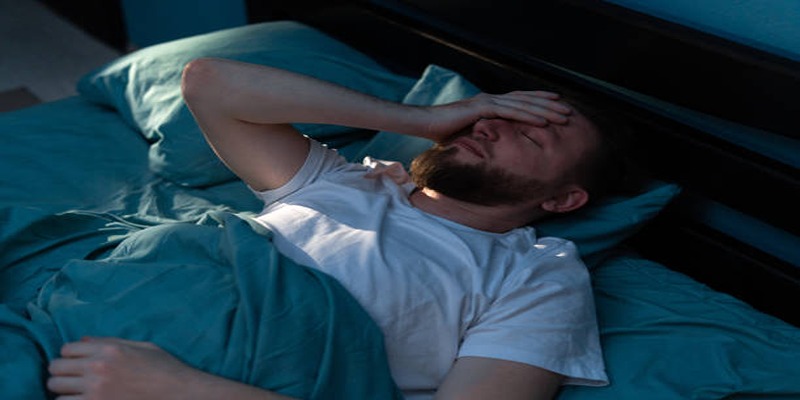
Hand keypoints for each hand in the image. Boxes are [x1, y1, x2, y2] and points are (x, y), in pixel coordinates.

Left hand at [47, 337, 198, 399]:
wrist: (180, 394)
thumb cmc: (165, 369)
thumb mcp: (142, 347)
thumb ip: (110, 342)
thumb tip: (83, 341)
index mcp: (109, 349)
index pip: (67, 349)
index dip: (70, 356)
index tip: (78, 364)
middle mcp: (98, 367)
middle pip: (55, 368)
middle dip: (62, 373)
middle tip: (73, 380)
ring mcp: (95, 390)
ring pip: (55, 388)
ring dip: (63, 390)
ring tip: (76, 393)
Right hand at [423, 91, 571, 141]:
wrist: (423, 123)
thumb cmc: (441, 132)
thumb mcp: (468, 135)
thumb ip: (481, 136)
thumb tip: (490, 149)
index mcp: (488, 104)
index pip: (518, 101)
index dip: (538, 102)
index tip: (556, 106)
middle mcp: (490, 99)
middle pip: (526, 100)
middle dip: (549, 104)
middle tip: (569, 111)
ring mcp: (487, 101)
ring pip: (523, 104)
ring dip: (545, 109)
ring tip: (564, 115)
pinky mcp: (483, 108)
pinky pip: (511, 111)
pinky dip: (529, 115)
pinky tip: (544, 120)